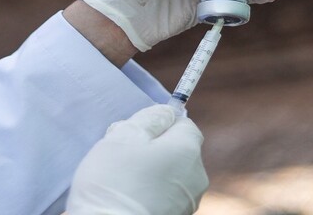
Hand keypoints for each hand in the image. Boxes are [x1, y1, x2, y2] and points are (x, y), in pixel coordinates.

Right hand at [66, 105, 207, 214]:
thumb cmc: (116, 179)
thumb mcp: (125, 136)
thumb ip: (149, 118)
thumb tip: (167, 112)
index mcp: (187, 149)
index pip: (185, 123)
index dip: (161, 122)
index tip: (136, 130)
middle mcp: (197, 175)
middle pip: (178, 149)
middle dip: (153, 147)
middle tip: (122, 153)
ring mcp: (188, 201)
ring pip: (171, 173)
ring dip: (152, 170)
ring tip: (122, 178)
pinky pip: (166, 194)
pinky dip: (151, 191)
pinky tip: (128, 195)